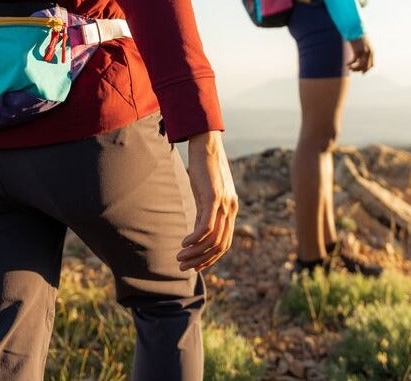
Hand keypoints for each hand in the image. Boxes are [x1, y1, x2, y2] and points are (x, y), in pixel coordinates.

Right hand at [177, 131, 238, 271]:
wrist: (207, 142)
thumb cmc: (205, 166)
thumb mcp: (207, 192)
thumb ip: (206, 210)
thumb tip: (199, 228)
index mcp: (231, 208)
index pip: (224, 243)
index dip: (210, 258)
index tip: (195, 266)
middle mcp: (230, 208)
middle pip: (220, 246)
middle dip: (202, 261)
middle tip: (184, 267)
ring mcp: (223, 203)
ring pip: (213, 240)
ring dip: (195, 253)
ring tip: (179, 258)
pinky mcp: (213, 197)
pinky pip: (206, 227)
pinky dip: (195, 240)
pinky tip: (183, 243)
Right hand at [348, 35, 373, 72]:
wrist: (355, 29)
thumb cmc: (358, 37)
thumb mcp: (363, 46)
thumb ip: (363, 52)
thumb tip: (359, 59)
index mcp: (371, 52)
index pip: (371, 65)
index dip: (366, 70)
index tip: (361, 72)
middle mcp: (369, 53)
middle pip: (366, 67)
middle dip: (359, 70)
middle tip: (352, 70)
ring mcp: (363, 52)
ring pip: (360, 66)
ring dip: (354, 69)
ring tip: (349, 68)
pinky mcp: (357, 51)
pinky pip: (354, 61)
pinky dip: (350, 64)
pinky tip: (347, 64)